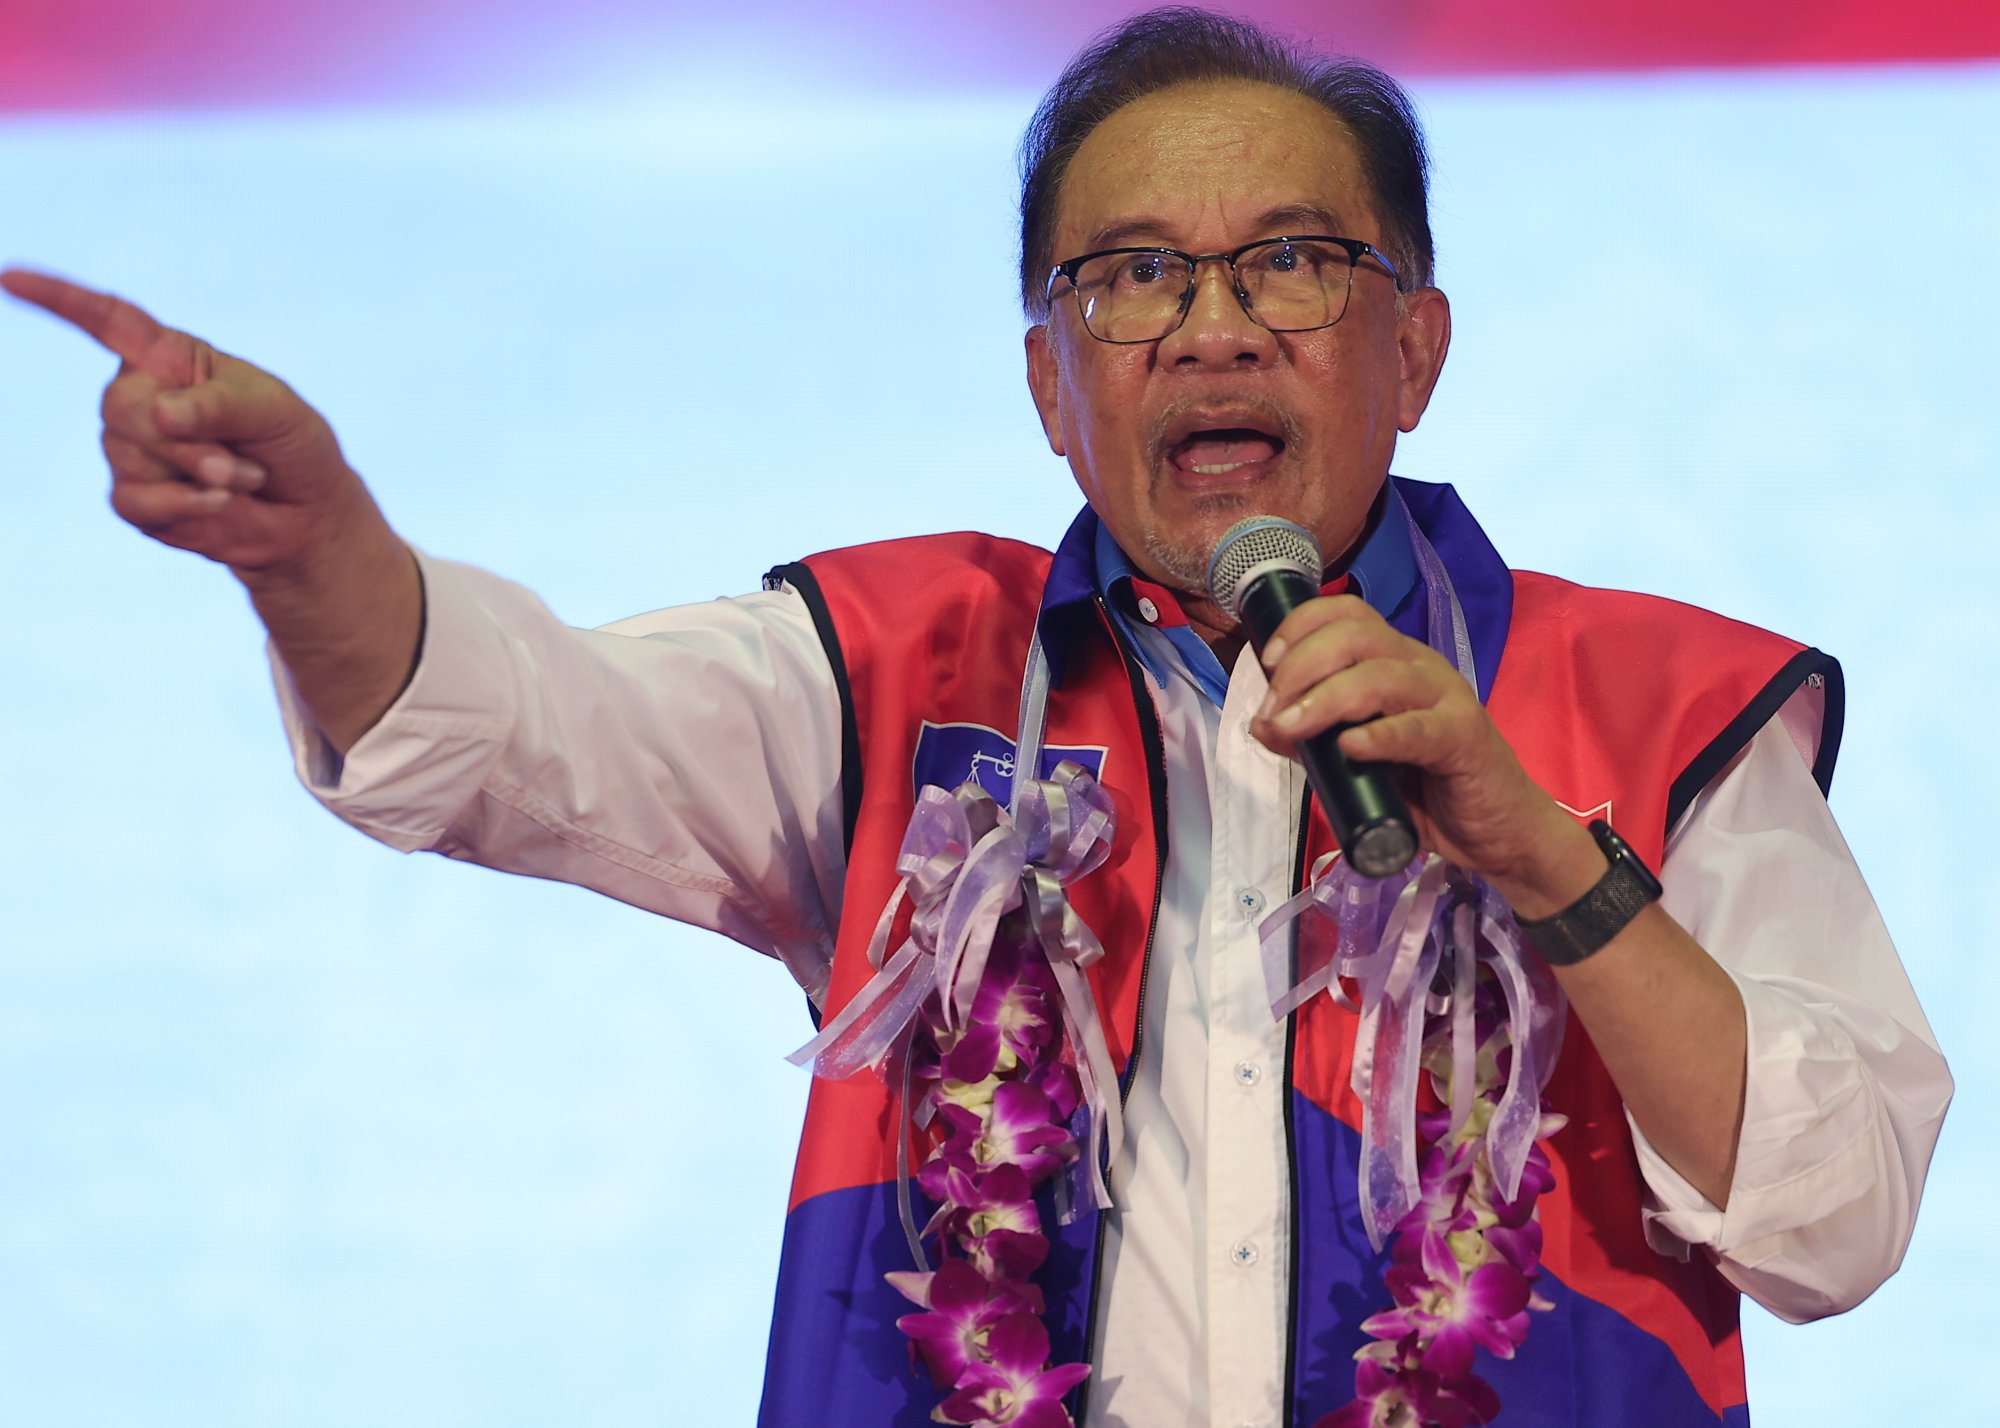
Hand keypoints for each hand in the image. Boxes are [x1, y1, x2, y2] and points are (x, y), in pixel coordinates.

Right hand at [2, 267, 367, 572]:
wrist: (306, 515)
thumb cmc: (290, 446)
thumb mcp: (274, 411)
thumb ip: (222, 406)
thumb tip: (162, 414)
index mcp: (169, 357)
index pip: (107, 319)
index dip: (57, 297)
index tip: (8, 276)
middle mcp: (138, 397)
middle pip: (123, 406)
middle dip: (187, 441)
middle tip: (239, 460)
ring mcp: (129, 449)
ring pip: (130, 455)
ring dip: (200, 474)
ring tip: (242, 478)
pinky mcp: (134, 498)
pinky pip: (136, 500)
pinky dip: (186, 505)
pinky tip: (221, 504)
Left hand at [1249, 593, 1597, 906]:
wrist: (1496, 831)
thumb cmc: (1427, 791)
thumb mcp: (1356, 763)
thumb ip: (1313, 741)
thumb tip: (1261, 724)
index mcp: (1396, 662)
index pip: (1348, 614)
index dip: (1301, 626)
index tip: (1266, 663)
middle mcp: (1421, 668)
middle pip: (1356, 636)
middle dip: (1301, 667)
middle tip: (1273, 711)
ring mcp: (1446, 699)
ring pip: (1380, 676)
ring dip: (1324, 699)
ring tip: (1291, 728)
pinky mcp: (1464, 738)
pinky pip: (1418, 728)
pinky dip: (1379, 735)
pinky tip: (1350, 746)